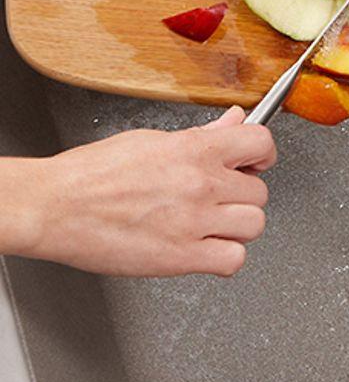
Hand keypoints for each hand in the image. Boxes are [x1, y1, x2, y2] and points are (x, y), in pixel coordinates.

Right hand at [0, 106, 276, 276]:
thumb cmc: (92, 173)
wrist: (53, 207)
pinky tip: (205, 250)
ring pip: (254, 225)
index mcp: (195, 149)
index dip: (262, 154)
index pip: (261, 143)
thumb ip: (203, 135)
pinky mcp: (180, 257)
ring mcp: (194, 222)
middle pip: (259, 191)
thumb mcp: (153, 139)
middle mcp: (201, 183)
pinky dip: (225, 259)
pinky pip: (233, 260)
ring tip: (211, 224)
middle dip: (241, 195)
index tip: (254, 162)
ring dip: (236, 227)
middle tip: (218, 198)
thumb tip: (235, 120)